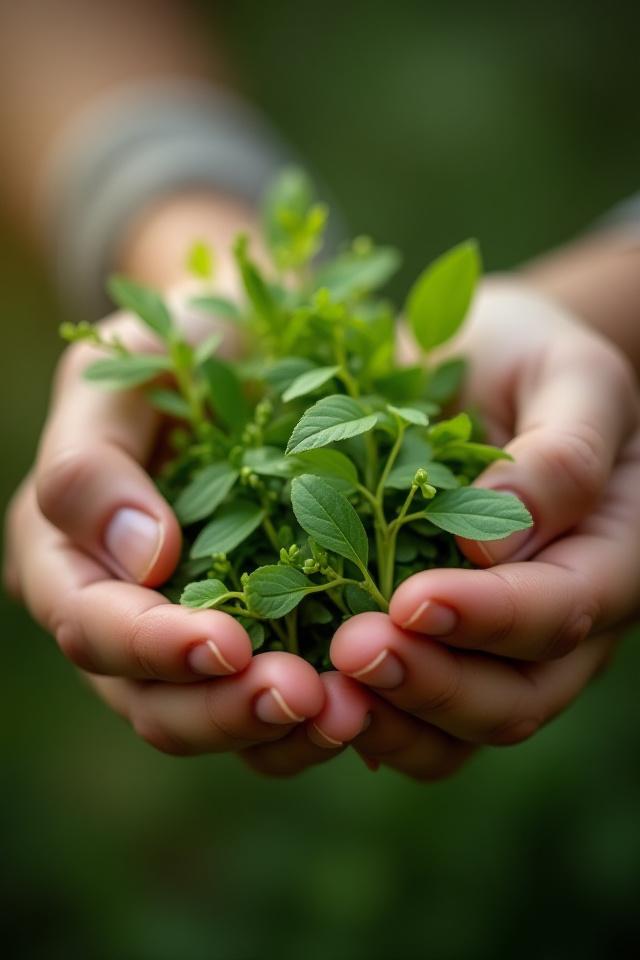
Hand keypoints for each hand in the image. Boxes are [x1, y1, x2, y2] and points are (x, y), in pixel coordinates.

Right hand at [3, 194, 328, 762]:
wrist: (244, 353)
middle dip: (223, 709)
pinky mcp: (248, 645)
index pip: (92, 624)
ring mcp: (182, 640)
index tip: (229, 643)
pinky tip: (367, 705)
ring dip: (274, 731)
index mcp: (65, 557)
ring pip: (210, 721)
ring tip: (350, 712)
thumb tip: (143, 561)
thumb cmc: (175, 352)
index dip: (153, 646)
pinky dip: (310, 721)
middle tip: (307, 696)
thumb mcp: (120, 374)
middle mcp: (117, 616)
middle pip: (148, 701)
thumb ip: (96, 464)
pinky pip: (266, 709)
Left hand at [243, 280, 639, 776]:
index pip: (560, 613)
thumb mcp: (572, 377)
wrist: (480, 368)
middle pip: (514, 702)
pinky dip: (355, 720)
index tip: (411, 599)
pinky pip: (404, 718)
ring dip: (388, 723)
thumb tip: (497, 545)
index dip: (489, 617)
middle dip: (432, 686)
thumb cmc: (535, 359)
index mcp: (605, 560)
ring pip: (457, 734)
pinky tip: (301, 692)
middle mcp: (555, 625)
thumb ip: (561, 455)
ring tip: (316, 689)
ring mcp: (493, 650)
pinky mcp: (433, 650)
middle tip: (351, 652)